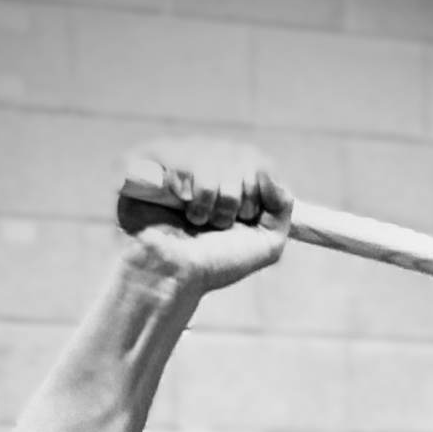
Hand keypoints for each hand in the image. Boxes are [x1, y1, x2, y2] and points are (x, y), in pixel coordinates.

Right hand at [115, 151, 291, 293]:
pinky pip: (182, 157)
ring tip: (196, 220)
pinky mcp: (149, 160)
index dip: (255, 191)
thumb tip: (266, 171)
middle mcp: (206, 161)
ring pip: (212, 157)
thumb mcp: (266, 243)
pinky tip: (180, 205)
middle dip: (234, 200)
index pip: (258, 160)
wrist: (175, 275)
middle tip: (218, 224)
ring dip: (210, 200)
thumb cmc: (215, 263)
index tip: (245, 218)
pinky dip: (187, 187)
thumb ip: (283, 207)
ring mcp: (178, 157)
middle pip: (238, 156)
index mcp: (232, 176)